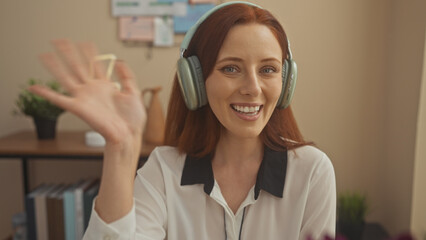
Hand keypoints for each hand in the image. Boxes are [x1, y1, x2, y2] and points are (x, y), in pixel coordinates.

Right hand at [29, 39, 146, 144]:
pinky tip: (34, 88)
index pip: (95, 65)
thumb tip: (119, 61)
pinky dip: (45, 94)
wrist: (128, 134)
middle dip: (69, 53)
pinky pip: (58, 99)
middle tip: (60, 41)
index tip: (85, 42)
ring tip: (46, 55)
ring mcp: (84, 98)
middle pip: (78, 67)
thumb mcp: (134, 92)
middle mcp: (93, 90)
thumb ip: (127, 76)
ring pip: (66, 78)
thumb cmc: (132, 119)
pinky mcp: (77, 107)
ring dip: (55, 66)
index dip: (90, 53)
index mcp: (106, 86)